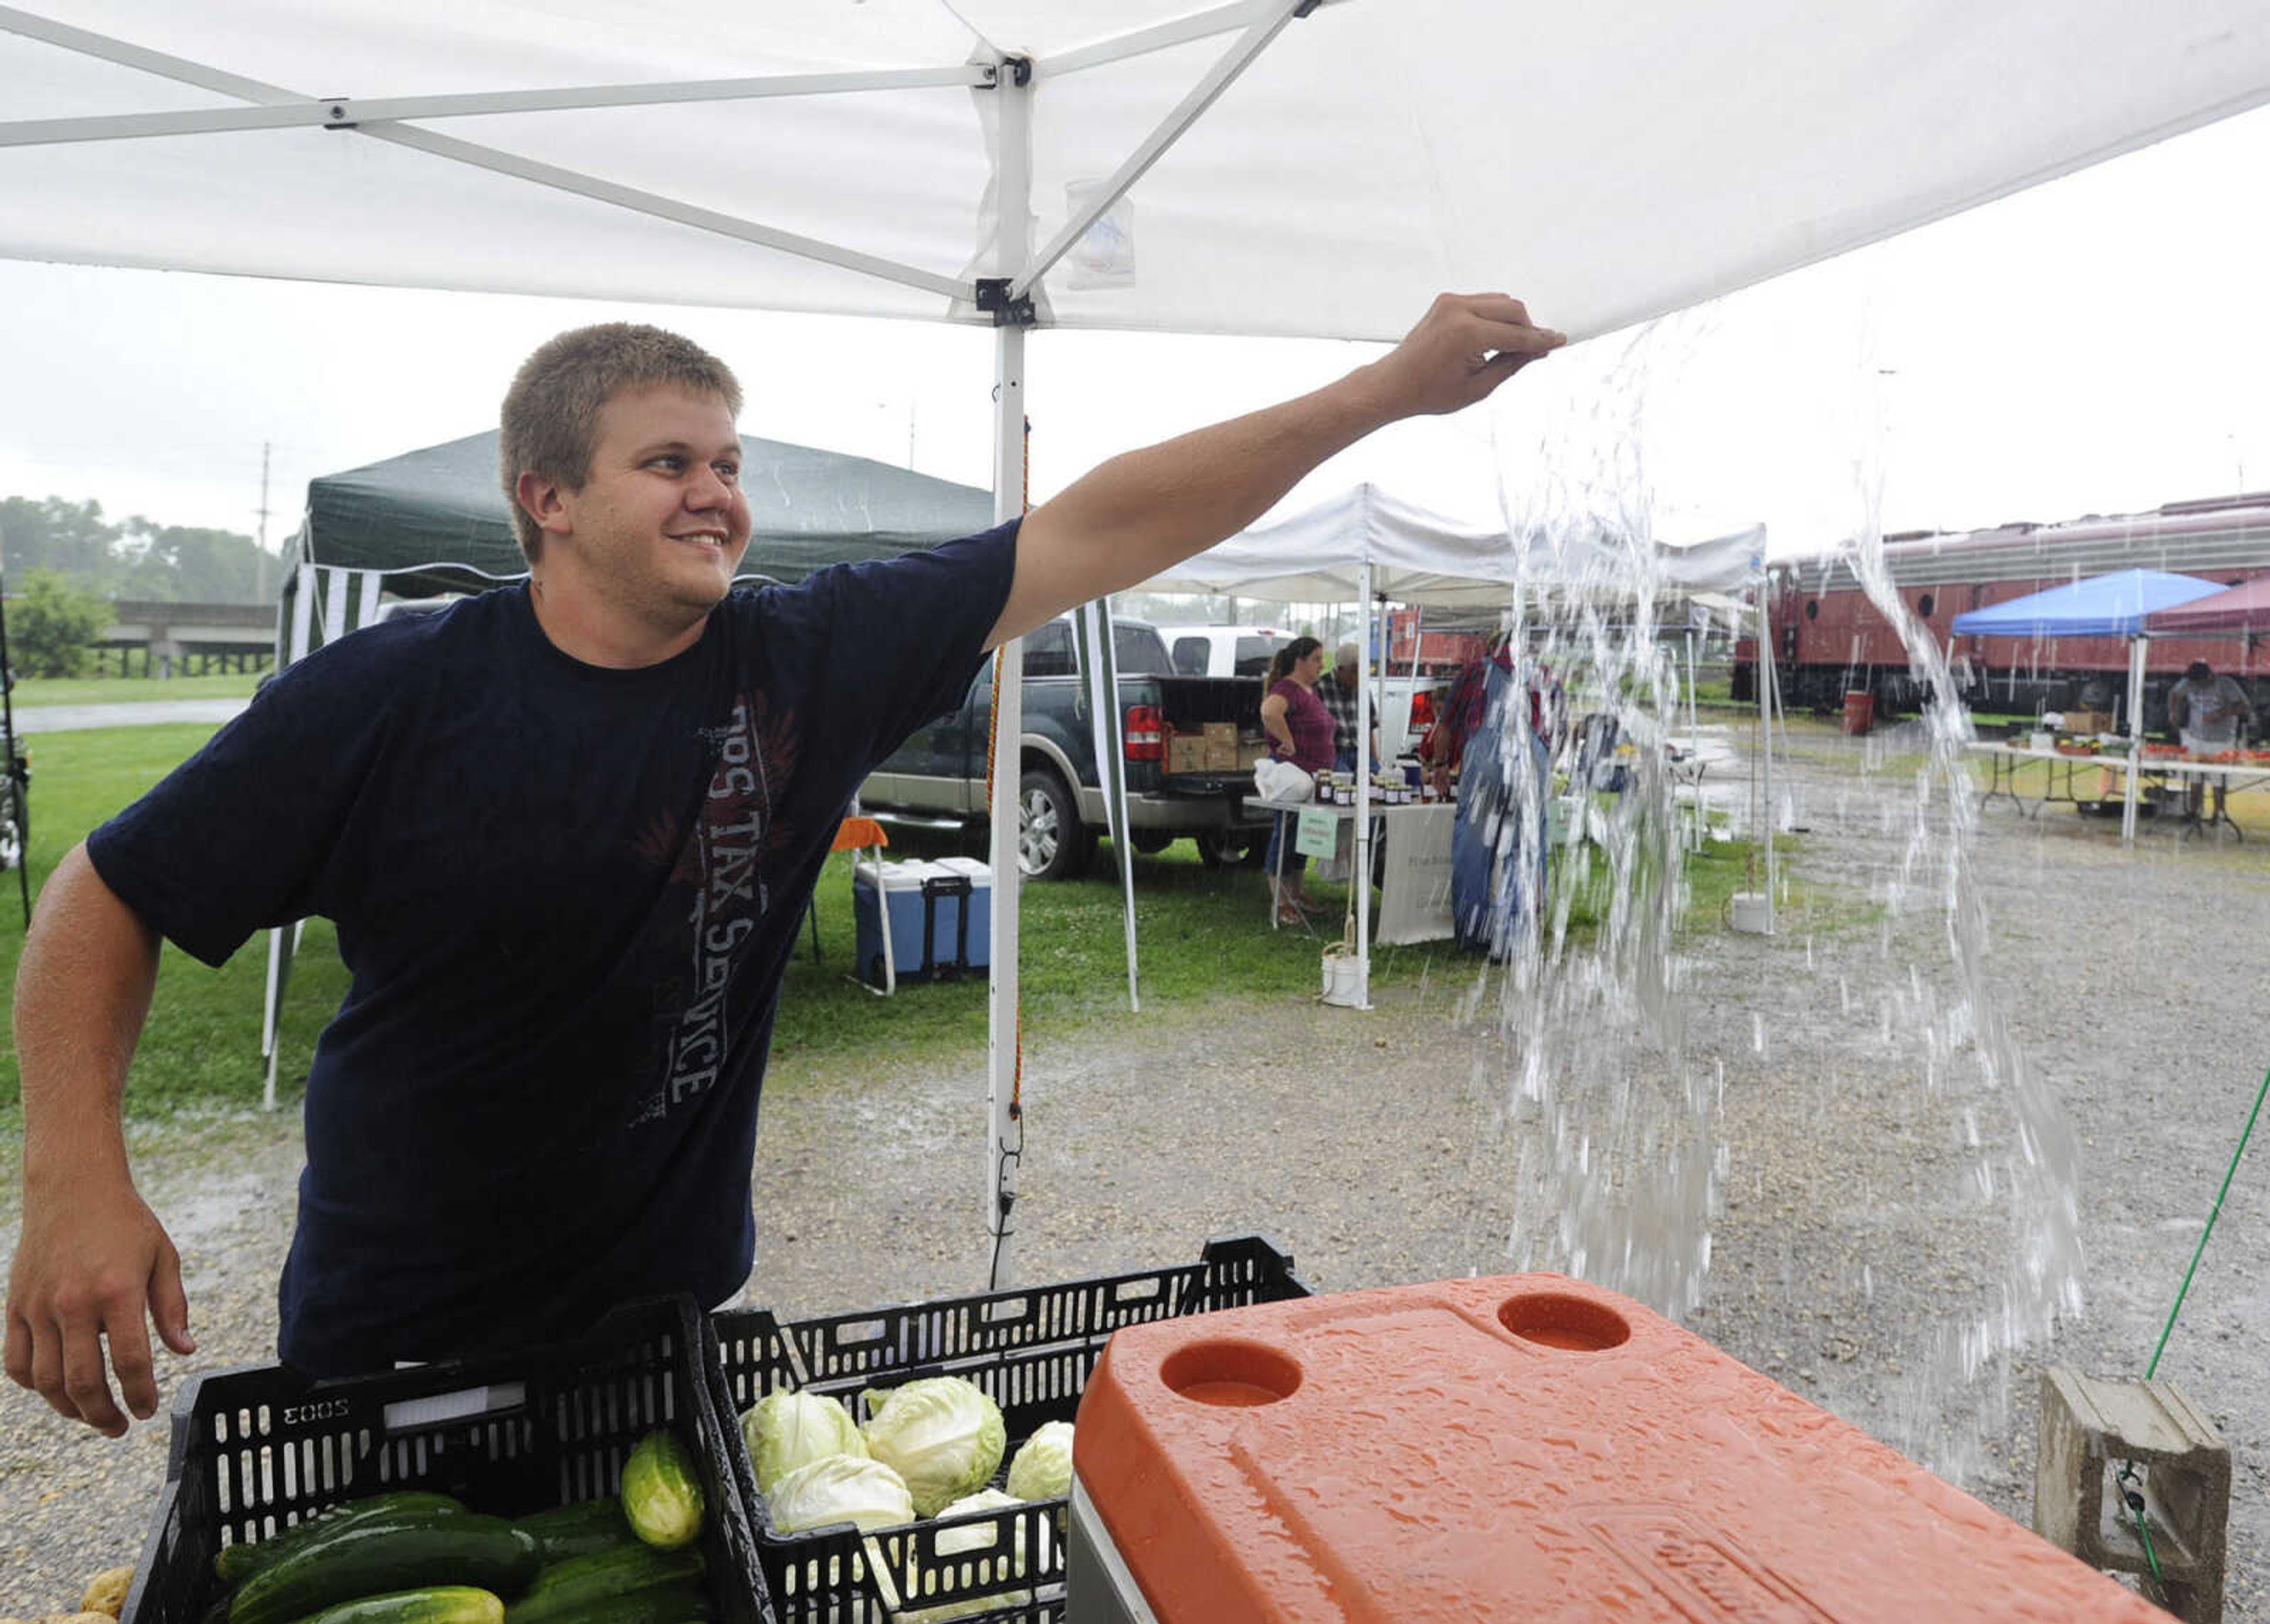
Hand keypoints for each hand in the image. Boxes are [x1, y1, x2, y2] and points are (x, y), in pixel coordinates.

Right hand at [6, 1174, 194, 1435]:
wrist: (73, 1188)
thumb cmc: (126, 1223)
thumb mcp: (163, 1257)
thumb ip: (173, 1308)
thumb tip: (185, 1351)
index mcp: (117, 1292)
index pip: (131, 1362)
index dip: (140, 1394)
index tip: (147, 1411)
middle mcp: (73, 1304)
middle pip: (83, 1381)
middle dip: (103, 1415)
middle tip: (119, 1427)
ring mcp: (38, 1307)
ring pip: (46, 1380)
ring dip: (69, 1408)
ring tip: (91, 1416)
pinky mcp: (14, 1307)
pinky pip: (17, 1362)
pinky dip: (34, 1385)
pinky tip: (55, 1390)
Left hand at [1364, 292, 1566, 418]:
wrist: (1393, 384)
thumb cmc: (1430, 393)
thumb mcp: (1478, 387)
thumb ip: (1512, 364)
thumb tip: (1539, 350)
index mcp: (1467, 334)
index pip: (1517, 334)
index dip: (1541, 340)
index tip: (1560, 341)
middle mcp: (1458, 310)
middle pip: (1513, 309)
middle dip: (1528, 328)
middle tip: (1535, 349)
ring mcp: (1450, 302)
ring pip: (1500, 301)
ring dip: (1512, 321)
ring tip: (1512, 347)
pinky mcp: (1446, 300)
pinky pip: (1483, 302)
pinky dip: (1495, 316)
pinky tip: (1495, 337)